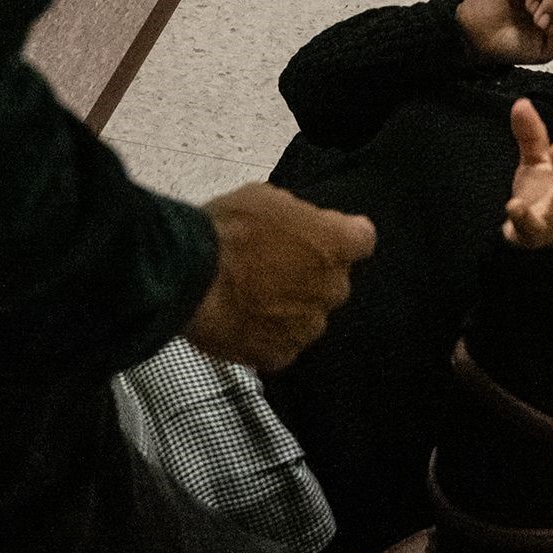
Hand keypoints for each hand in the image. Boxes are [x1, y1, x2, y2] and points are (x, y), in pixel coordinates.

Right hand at [183, 184, 376, 370]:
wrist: (190, 278)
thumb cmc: (226, 230)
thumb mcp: (265, 198)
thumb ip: (296, 217)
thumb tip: (297, 228)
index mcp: (337, 244)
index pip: (362, 239)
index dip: (340, 237)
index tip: (319, 237)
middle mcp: (333, 288)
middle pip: (332, 282)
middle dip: (309, 275)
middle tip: (270, 267)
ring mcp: (309, 326)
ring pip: (308, 317)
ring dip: (288, 309)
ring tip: (250, 299)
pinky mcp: (281, 354)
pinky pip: (282, 345)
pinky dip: (266, 337)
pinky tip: (241, 322)